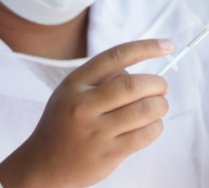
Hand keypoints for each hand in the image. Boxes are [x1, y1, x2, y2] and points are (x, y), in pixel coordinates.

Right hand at [0, 39, 173, 187]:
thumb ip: (101, 78)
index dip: (145, 47)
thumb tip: (142, 71)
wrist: (43, 164)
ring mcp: (96, 132)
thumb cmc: (65, 122)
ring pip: (145, 110)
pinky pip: (145, 134)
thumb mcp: (71, 92)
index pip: (116, 56)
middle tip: (162, 87)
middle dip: (158, 83)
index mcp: (75, 83)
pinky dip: (156, 126)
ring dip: (161, 105)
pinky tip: (151, 125)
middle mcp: (84, 105)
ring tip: (158, 106)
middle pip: (135, 84)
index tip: (166, 44)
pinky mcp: (108, 154)